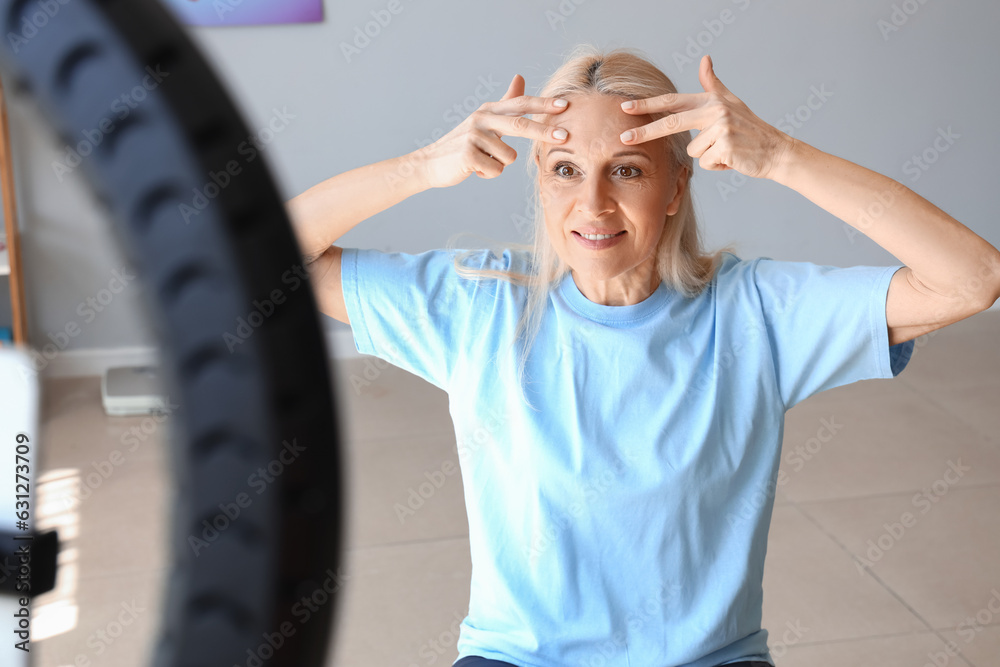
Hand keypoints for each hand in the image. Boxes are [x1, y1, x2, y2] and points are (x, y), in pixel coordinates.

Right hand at [414, 75, 569, 187]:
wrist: (431, 163)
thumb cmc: (463, 144)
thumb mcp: (484, 119)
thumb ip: (505, 101)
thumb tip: (520, 77)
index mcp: (489, 110)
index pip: (521, 104)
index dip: (543, 105)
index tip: (564, 105)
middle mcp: (482, 119)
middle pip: (520, 124)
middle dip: (543, 131)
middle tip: (564, 136)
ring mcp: (473, 136)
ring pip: (509, 156)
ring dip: (500, 164)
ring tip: (484, 160)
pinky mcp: (467, 154)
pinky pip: (495, 170)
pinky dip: (488, 174)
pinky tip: (475, 169)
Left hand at [619, 55, 793, 179]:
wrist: (775, 151)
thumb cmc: (750, 130)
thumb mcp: (731, 103)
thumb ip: (713, 84)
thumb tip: (705, 58)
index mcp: (711, 101)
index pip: (673, 101)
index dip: (648, 104)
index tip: (626, 107)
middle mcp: (715, 110)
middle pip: (671, 122)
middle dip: (645, 132)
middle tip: (623, 138)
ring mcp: (721, 127)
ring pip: (693, 151)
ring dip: (708, 156)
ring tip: (727, 151)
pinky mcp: (726, 146)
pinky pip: (706, 163)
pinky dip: (717, 166)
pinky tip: (732, 159)